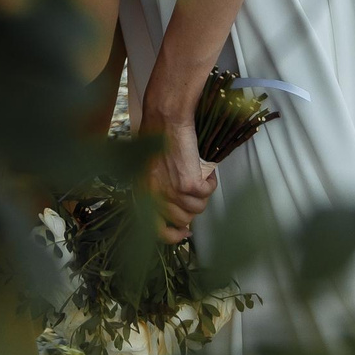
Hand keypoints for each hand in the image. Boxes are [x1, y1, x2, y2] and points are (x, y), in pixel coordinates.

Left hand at [146, 114, 216, 243]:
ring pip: (198, 208)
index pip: (157, 230)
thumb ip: (158, 191)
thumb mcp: (149, 171)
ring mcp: (172, 192)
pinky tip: (206, 172)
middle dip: (192, 207)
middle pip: (183, 219)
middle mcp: (155, 197)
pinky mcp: (188, 184)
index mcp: (143, 194)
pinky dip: (211, 183)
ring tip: (200, 177)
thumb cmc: (157, 139)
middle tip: (194, 190)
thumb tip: (175, 211)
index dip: (173, 236)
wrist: (165, 119)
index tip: (184, 232)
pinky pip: (207, 193)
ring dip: (202, 195)